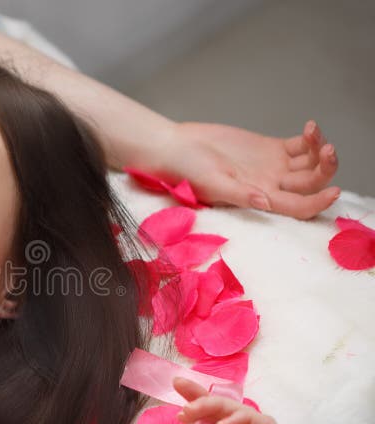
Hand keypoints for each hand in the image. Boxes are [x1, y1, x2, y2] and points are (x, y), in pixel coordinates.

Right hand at [143, 120, 339, 219]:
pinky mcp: (268, 148)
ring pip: (310, 164)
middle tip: (327, 149)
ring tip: (314, 132)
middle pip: (311, 184)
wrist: (175, 148)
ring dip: (320, 150)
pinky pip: (299, 146)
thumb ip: (239, 193)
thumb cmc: (186, 170)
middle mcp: (270, 186)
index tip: (334, 190)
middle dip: (325, 169)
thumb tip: (265, 202)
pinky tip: (309, 128)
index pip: (297, 208)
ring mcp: (272, 167)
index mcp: (259, 199)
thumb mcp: (211, 183)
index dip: (318, 203)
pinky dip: (310, 139)